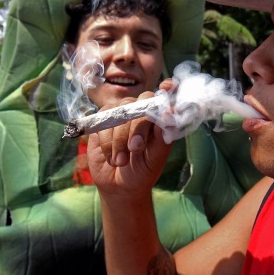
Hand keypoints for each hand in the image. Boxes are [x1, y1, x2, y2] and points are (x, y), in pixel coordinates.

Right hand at [87, 82, 174, 196]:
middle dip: (137, 127)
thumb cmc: (142, 172)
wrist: (119, 187)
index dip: (167, 90)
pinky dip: (107, 142)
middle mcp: (140, 113)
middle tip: (136, 148)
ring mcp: (121, 115)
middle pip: (140, 103)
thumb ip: (163, 135)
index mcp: (158, 120)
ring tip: (122, 161)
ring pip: (120, 112)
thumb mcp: (156, 158)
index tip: (168, 87)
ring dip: (120, 140)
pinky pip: (103, 121)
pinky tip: (112, 157)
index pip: (164, 98)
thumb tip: (170, 113)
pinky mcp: (103, 121)